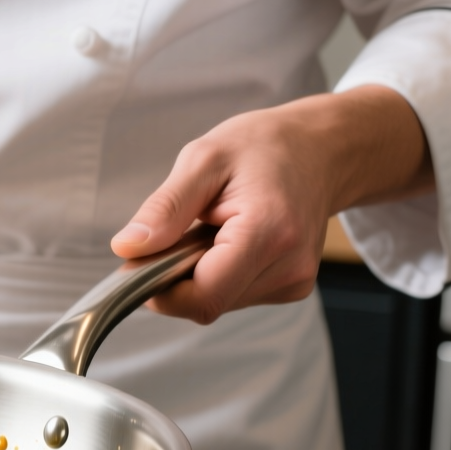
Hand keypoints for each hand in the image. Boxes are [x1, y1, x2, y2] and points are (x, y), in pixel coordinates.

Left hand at [111, 85, 432, 323]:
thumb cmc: (266, 146)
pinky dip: (219, 272)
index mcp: (268, 233)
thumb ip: (165, 208)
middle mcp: (288, 267)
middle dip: (177, 276)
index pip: (203, 297)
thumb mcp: (204, 159)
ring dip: (198, 273)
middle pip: (207, 302)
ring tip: (212, 227)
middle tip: (179, 230)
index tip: (139, 263)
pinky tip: (230, 238)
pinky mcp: (292, 287)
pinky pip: (235, 294)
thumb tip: (128, 248)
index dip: (160, 290)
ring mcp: (294, 281)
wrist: (322, 149)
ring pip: (218, 301)